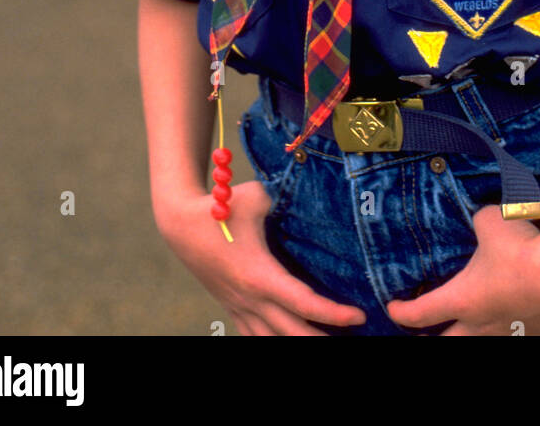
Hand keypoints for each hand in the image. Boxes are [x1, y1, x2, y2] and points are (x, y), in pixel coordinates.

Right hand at [158, 179, 366, 335]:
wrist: (180, 224)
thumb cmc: (221, 207)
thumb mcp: (258, 197)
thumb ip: (286, 201)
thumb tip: (310, 200)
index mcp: (260, 275)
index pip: (304, 303)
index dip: (334, 313)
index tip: (359, 314)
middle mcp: (251, 298)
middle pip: (293, 332)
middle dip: (323, 338)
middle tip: (353, 335)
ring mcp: (239, 306)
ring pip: (271, 341)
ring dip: (299, 343)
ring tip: (325, 339)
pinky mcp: (231, 306)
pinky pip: (254, 335)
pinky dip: (273, 341)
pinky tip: (289, 339)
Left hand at [386, 205, 539, 335]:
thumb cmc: (521, 246)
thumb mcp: (489, 220)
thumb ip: (479, 223)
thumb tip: (483, 222)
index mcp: (463, 299)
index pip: (422, 313)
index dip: (403, 312)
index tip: (393, 309)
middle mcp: (482, 326)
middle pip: (448, 344)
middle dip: (432, 341)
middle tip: (425, 335)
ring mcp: (513, 336)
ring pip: (485, 345)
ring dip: (473, 336)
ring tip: (471, 330)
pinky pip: (522, 338)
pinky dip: (515, 332)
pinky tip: (519, 323)